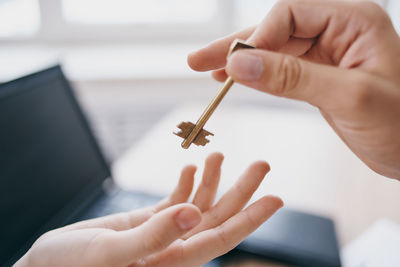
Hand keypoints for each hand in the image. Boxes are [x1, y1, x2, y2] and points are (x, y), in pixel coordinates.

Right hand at [15, 152, 281, 266]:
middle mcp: (174, 248)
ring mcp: (163, 233)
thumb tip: (194, 214)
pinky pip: (173, 200)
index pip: (222, 239)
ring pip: (197, 204)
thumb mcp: (113, 253)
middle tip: (262, 162)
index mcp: (173, 262)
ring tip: (220, 153)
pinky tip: (191, 165)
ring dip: (211, 178)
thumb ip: (155, 236)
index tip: (277, 198)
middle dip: (240, 189)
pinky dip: (184, 183)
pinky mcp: (147, 223)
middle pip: (217, 216)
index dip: (251, 219)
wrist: (48, 266)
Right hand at [188, 0, 399, 179]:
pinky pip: (280, 69)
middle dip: (236, 47)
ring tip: (205, 69)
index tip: (234, 66)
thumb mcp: (347, 97)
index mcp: (353, 20)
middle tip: (197, 60)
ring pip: (273, 50)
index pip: (289, 13)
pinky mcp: (318, 75)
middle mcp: (337, 30)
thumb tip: (238, 64)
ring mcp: (326, 53)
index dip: (258, 38)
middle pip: (275, 30)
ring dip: (240, 61)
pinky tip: (234, 79)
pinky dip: (256, 76)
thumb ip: (291, 77)